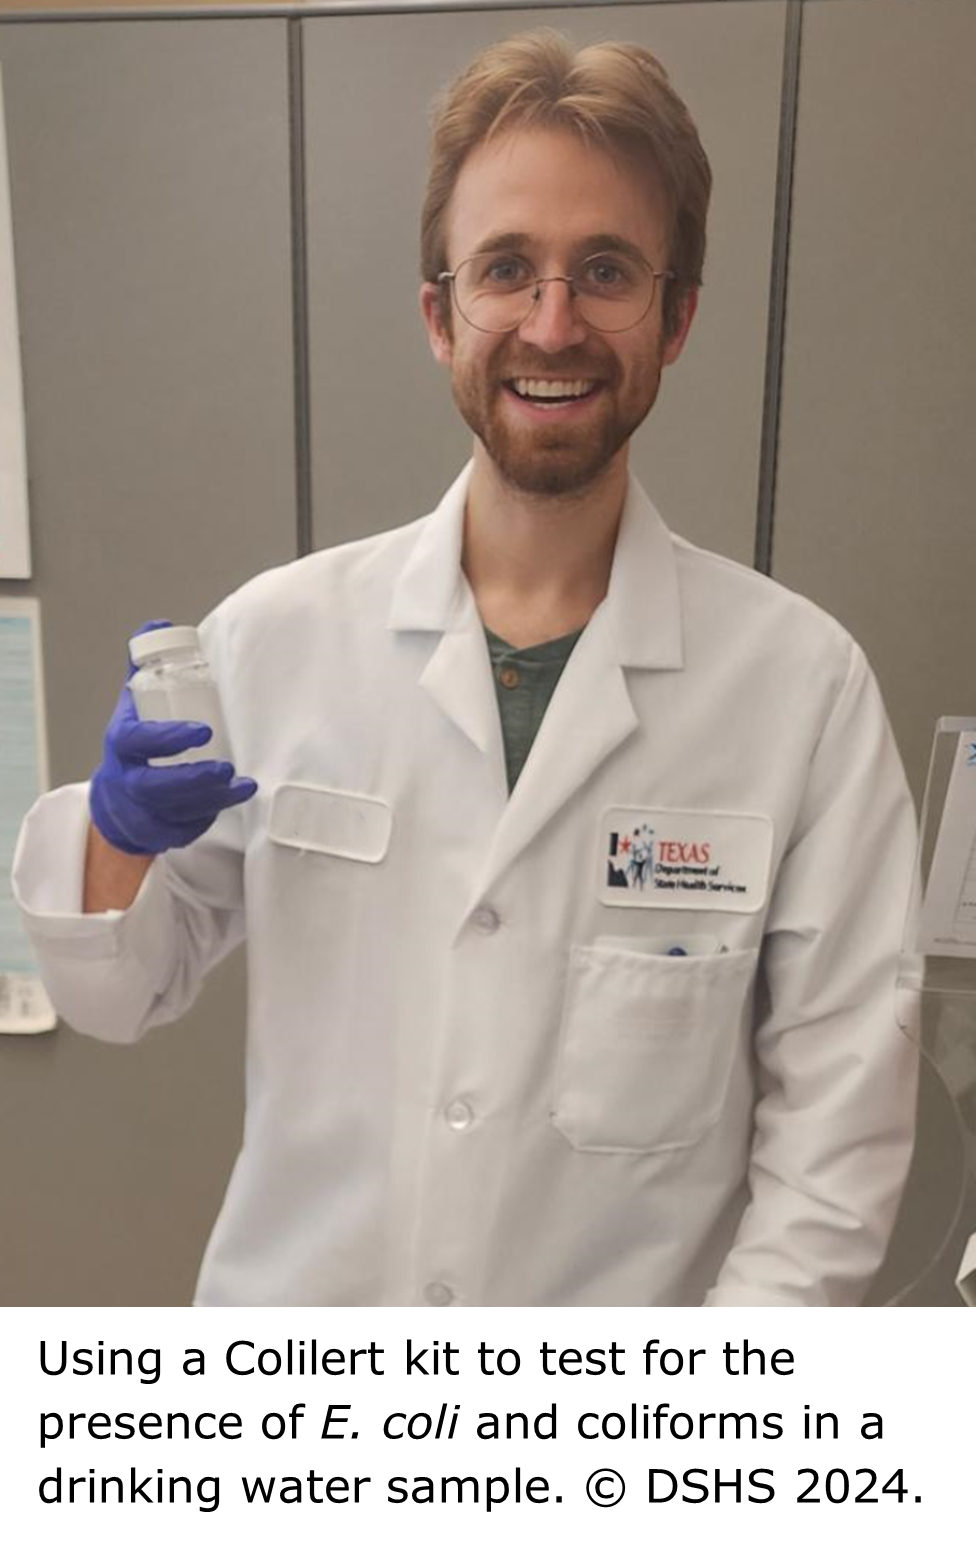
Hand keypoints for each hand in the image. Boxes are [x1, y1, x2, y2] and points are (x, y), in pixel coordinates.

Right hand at [89, 620, 257, 855]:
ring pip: (177, 812)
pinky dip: (208, 816)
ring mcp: (142, 811)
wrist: (117, 798)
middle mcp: (128, 781)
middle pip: (156, 787)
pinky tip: (231, 800)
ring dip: (213, 800)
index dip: (168, 738)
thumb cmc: (134, 744)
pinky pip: (186, 829)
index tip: (204, 731)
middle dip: (193, 779)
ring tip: (243, 785)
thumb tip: (159, 624)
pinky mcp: (160, 832)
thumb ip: (145, 667)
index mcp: (122, 744)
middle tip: (226, 768)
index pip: (139, 742)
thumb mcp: (134, 705)